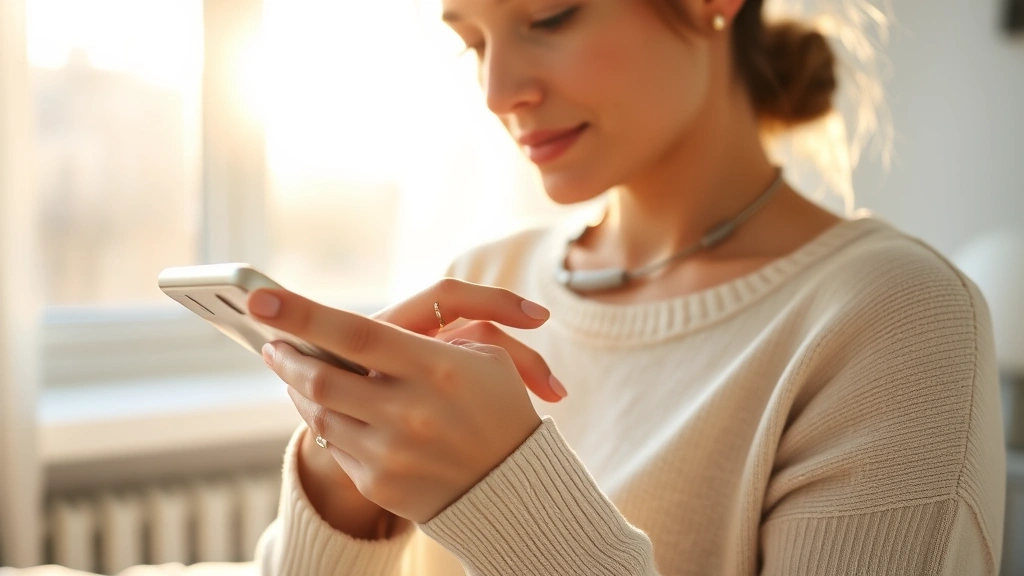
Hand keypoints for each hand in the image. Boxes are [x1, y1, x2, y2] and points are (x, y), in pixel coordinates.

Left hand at [249, 280, 564, 523]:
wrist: (512, 486)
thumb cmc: (498, 406)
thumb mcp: (485, 355)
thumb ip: (427, 332)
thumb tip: (351, 325)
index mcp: (438, 368)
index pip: (355, 333)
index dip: (303, 315)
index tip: (260, 299)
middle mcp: (410, 411)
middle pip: (321, 375)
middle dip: (285, 355)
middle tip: (271, 342)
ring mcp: (391, 451)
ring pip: (318, 412)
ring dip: (298, 386)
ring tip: (294, 371)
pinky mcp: (379, 483)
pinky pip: (333, 444)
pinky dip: (324, 420)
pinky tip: (327, 408)